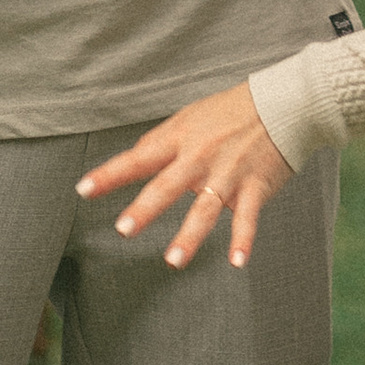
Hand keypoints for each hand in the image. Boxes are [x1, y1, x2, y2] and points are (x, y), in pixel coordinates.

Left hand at [77, 83, 292, 268]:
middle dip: (145, 208)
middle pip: (167, 185)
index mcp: (180, 138)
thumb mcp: (191, 116)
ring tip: (172, 261)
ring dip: (189, 236)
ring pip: (204, 208)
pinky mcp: (254, 187)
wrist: (282, 104)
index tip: (83, 190)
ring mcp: (228, 174)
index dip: (110, 174)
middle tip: (124, 229)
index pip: (138, 158)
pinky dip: (242, 240)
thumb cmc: (231, 111)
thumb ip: (163, 140)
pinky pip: (246, 218)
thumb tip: (137, 157)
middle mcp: (200, 157)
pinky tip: (236, 261)